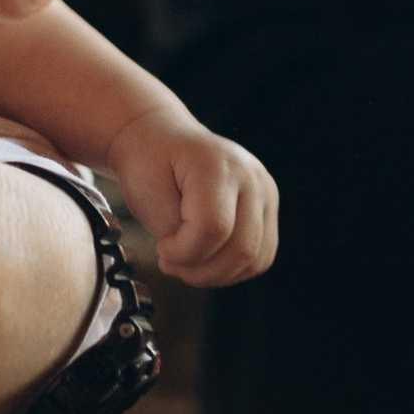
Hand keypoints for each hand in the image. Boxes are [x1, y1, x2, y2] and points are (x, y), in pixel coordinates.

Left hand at [104, 105, 278, 288]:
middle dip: (200, 270)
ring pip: (254, 258)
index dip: (184, 252)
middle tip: (171, 263)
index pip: (214, 228)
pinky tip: (205, 260)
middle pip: (241, 248)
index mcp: (218, 164)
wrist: (162, 139)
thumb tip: (192, 258)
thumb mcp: (145, 191)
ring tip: (187, 263)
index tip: (162, 249)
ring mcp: (265, 193)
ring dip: (216, 274)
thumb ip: (171, 228)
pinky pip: (260, 257)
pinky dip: (232, 270)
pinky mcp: (268, 209)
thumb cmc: (150, 163)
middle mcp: (252, 177)